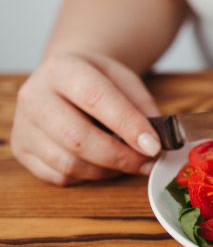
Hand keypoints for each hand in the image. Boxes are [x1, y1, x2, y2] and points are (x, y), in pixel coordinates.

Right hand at [11, 52, 161, 184]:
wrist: (65, 78)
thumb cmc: (98, 80)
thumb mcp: (125, 80)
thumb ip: (142, 107)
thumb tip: (156, 142)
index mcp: (63, 69)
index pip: (96, 98)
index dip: (127, 126)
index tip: (153, 146)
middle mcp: (35, 95)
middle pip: (77, 137)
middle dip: (120, 156)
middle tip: (147, 162)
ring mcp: (24, 125)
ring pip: (68, 162)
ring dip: (107, 170)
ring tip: (130, 163)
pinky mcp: (22, 150)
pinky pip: (59, 175)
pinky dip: (89, 177)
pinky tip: (105, 165)